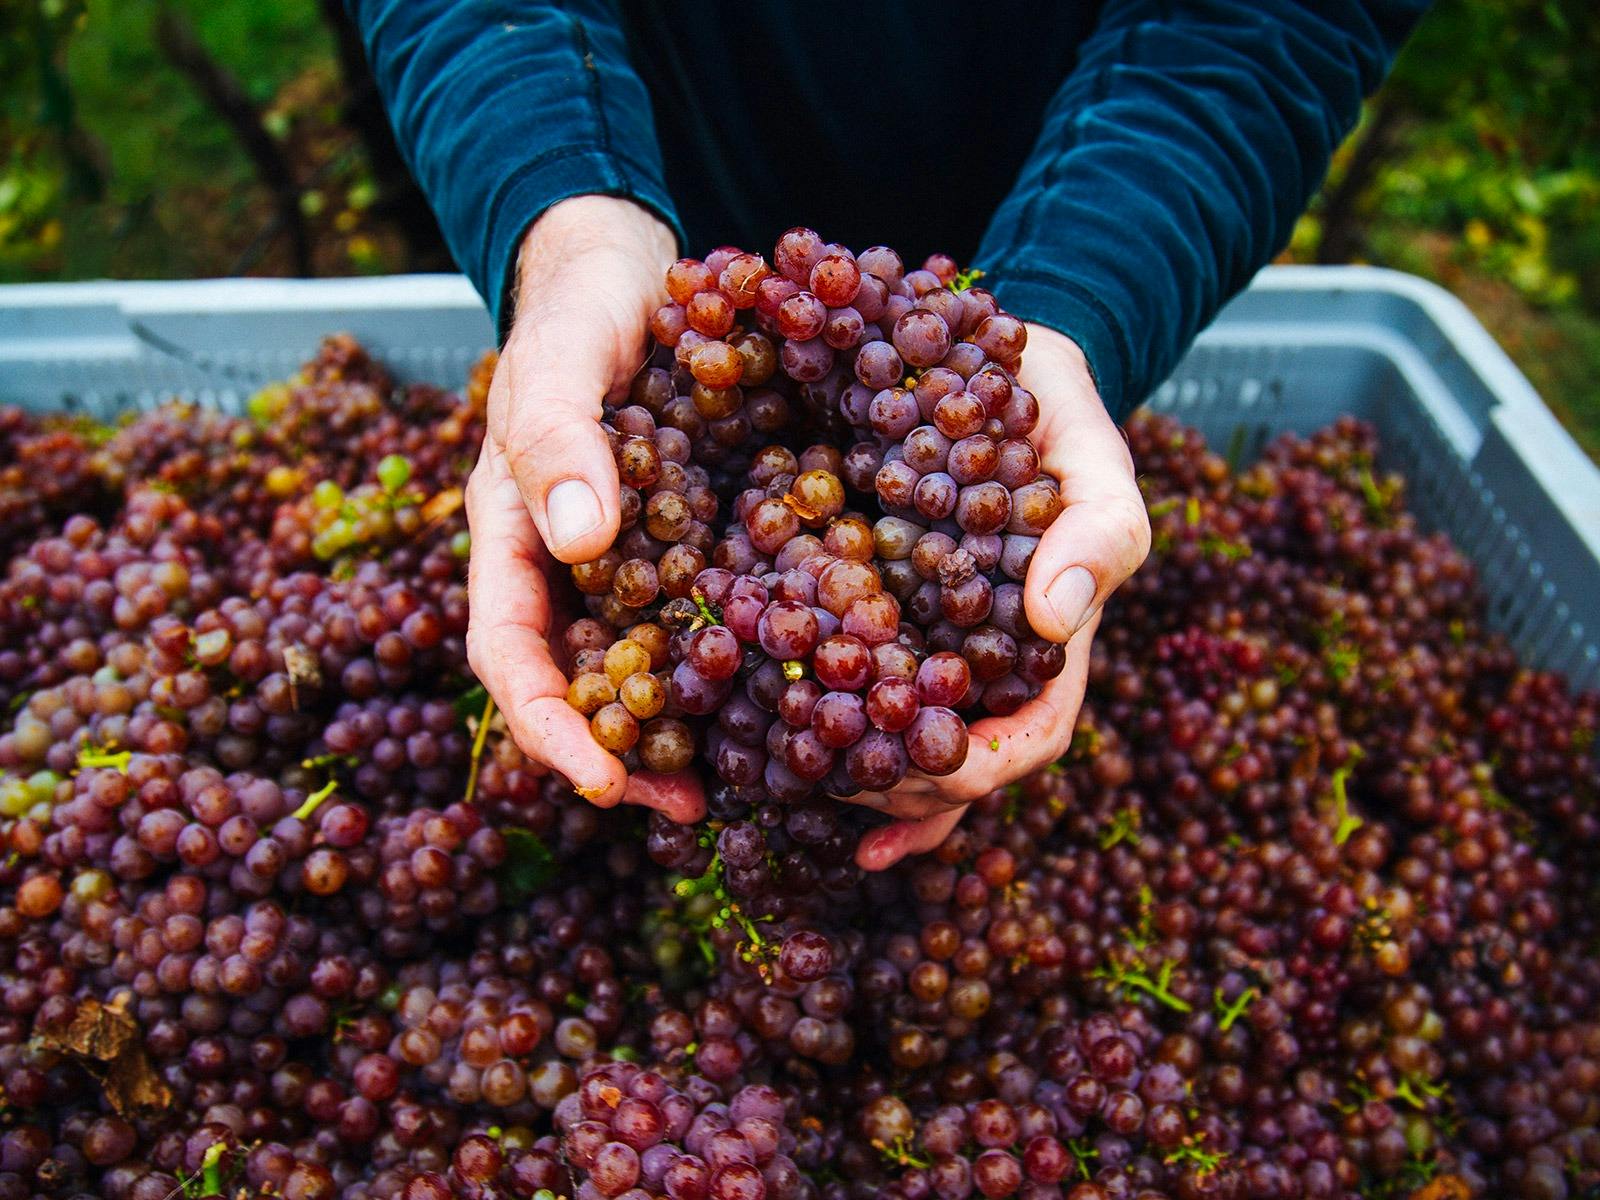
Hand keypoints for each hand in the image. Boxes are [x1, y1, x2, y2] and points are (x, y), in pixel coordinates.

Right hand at [465, 196, 703, 822]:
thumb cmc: (580, 312)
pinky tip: (805, 685)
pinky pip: (720, 614)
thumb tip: (583, 542)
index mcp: (515, 539)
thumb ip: (555, 435)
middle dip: (625, 754)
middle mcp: (575, 570)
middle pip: (583, 684)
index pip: (510, 652)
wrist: (637, 275)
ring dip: (691, 726)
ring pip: (653, 665)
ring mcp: (641, 564)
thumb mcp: (558, 358)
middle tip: (687, 808)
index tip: (602, 779)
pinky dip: (750, 659)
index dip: (548, 725)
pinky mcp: (704, 545)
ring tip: (750, 777)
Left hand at [853, 326, 1150, 869]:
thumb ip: (1099, 529)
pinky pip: (832, 668)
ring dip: (849, 769)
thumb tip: (1055, 619)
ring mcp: (915, 637)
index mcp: (1043, 644)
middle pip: (948, 759)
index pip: (1028, 734)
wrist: (979, 361)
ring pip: (889, 734)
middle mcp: (976, 658)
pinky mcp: (857, 602)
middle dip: (900, 788)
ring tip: (800, 778)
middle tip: (840, 790)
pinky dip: (802, 707)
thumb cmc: (1053, 415)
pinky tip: (758, 727)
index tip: (932, 771)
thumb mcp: (1094, 456)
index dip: (984, 769)